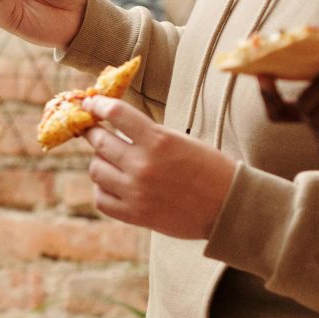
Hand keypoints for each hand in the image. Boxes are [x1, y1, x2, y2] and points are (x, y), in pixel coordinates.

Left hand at [82, 96, 239, 240]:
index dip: (97, 104)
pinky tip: (112, 184)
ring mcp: (136, 191)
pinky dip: (102, 189)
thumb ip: (148, 134)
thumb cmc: (210, 169)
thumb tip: (115, 124)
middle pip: (99, 141)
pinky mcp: (135, 215)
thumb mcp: (181, 140)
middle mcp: (143, 164)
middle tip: (92, 129)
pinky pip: (101, 198)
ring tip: (110, 161)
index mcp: (158, 140)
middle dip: (93, 132)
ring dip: (99, 162)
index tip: (90, 102)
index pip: (115, 113)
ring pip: (96, 170)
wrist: (228, 206)